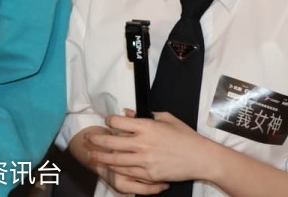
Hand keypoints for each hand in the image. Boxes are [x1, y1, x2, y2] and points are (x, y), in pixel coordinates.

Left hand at [91, 112, 207, 190]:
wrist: (200, 158)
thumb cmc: (185, 136)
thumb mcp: (166, 118)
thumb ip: (143, 115)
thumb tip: (126, 113)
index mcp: (147, 127)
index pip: (118, 122)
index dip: (109, 121)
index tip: (107, 121)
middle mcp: (143, 143)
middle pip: (111, 142)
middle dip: (96, 140)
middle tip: (87, 138)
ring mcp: (145, 161)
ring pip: (115, 160)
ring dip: (101, 157)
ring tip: (91, 155)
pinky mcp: (149, 174)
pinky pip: (128, 172)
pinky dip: (116, 169)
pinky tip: (110, 166)